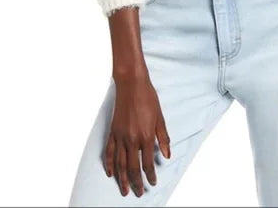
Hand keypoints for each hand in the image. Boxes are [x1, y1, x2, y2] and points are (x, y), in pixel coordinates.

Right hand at [103, 73, 170, 197]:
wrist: (132, 85)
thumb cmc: (148, 98)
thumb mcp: (160, 118)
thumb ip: (163, 138)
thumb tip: (167, 155)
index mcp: (145, 136)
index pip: (147, 163)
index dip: (150, 175)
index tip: (153, 182)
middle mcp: (131, 139)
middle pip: (133, 167)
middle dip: (136, 182)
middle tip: (139, 193)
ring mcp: (120, 136)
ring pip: (120, 164)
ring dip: (123, 179)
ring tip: (125, 190)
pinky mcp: (113, 131)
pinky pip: (109, 152)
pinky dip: (109, 164)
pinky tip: (111, 173)